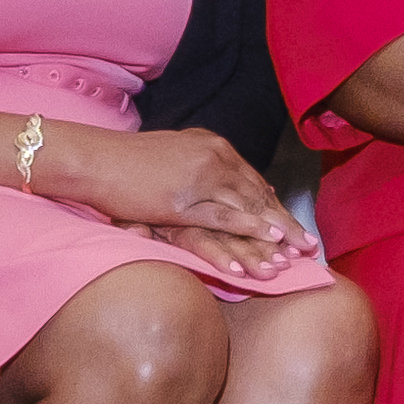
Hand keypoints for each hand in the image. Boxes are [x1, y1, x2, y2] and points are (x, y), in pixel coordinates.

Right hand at [56, 123, 310, 279]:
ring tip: (294, 255)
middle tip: (310, 248)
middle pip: (258, 196)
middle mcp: (213, 158)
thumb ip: (204, 167)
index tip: (297, 228)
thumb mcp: (175, 155)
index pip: (253, 182)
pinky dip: (244, 233)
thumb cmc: (128, 162)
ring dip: (273, 234)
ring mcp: (199, 178)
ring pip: (246, 208)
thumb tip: (230, 183)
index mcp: (213, 147)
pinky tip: (262, 247)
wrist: (93, 158)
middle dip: (285, 225)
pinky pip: (220, 220)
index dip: (277, 208)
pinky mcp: (180, 201)